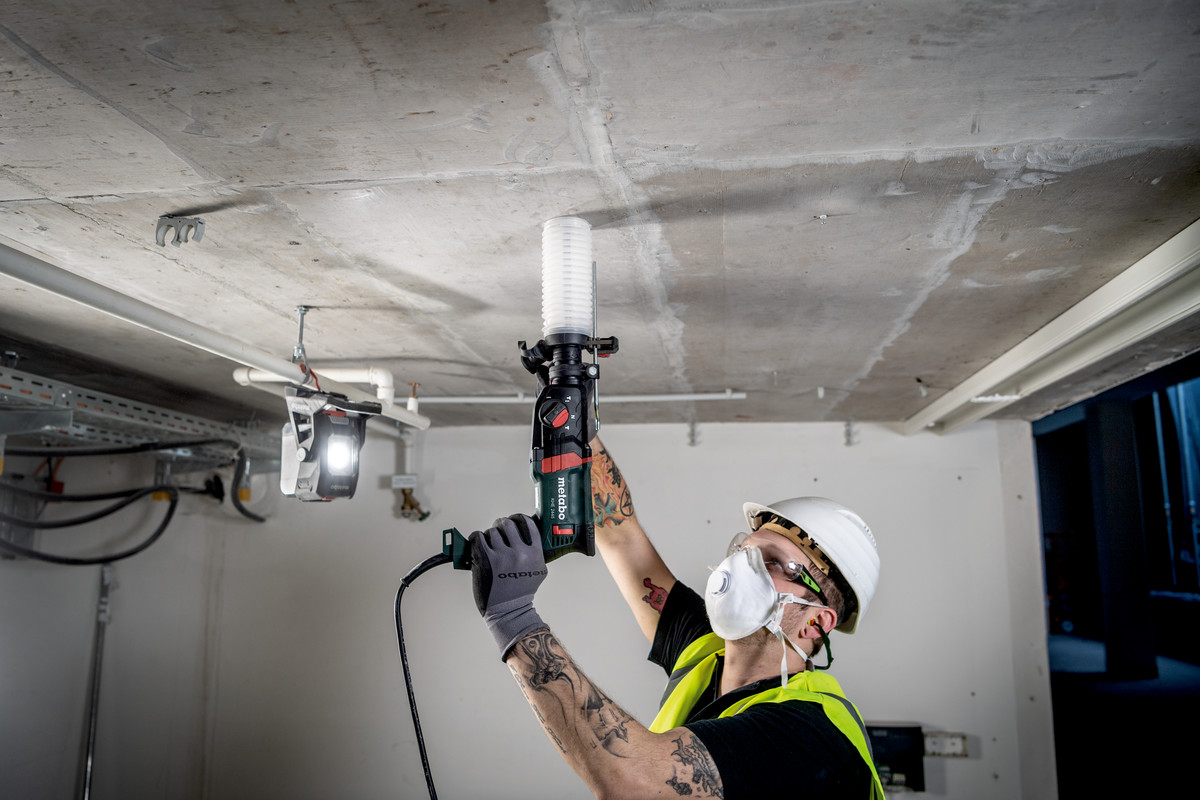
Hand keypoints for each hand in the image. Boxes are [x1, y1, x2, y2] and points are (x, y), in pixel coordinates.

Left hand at [470, 514, 548, 658]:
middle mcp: (520, 552)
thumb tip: (526, 534)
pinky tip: (478, 544)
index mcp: (535, 553)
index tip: (514, 520)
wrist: (509, 611)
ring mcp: (502, 556)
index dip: (518, 518)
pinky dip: (476, 538)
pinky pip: (478, 537)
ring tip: (489, 546)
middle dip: (501, 525)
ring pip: (492, 531)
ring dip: (489, 536)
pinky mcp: (486, 560)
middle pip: (507, 524)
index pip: (528, 523)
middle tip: (498, 530)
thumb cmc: (521, 592)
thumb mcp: (537, 570)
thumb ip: (534, 552)